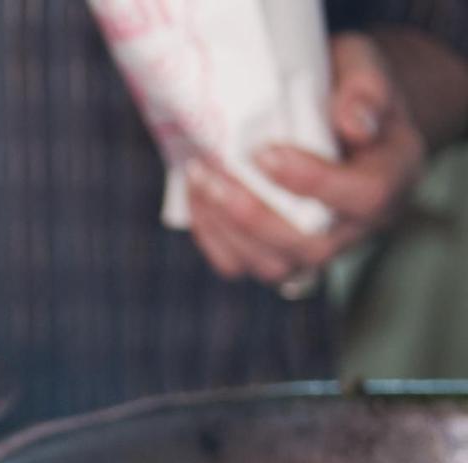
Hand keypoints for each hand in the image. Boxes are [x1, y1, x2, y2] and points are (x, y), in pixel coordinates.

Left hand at [185, 33, 425, 289]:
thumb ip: (365, 88)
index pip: (365, 195)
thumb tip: (354, 123)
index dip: (314, 181)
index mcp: (392, 176)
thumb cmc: (348, 88)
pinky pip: (242, 265)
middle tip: (211, 173)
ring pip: (273, 266)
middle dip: (254, 216)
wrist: (337, 115)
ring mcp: (317, 245)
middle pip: (311, 246)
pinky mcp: (279, 252)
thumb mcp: (365, 67)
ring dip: (226, 229)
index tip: (266, 153)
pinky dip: (212, 237)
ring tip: (198, 179)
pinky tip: (197, 197)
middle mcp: (359, 224)